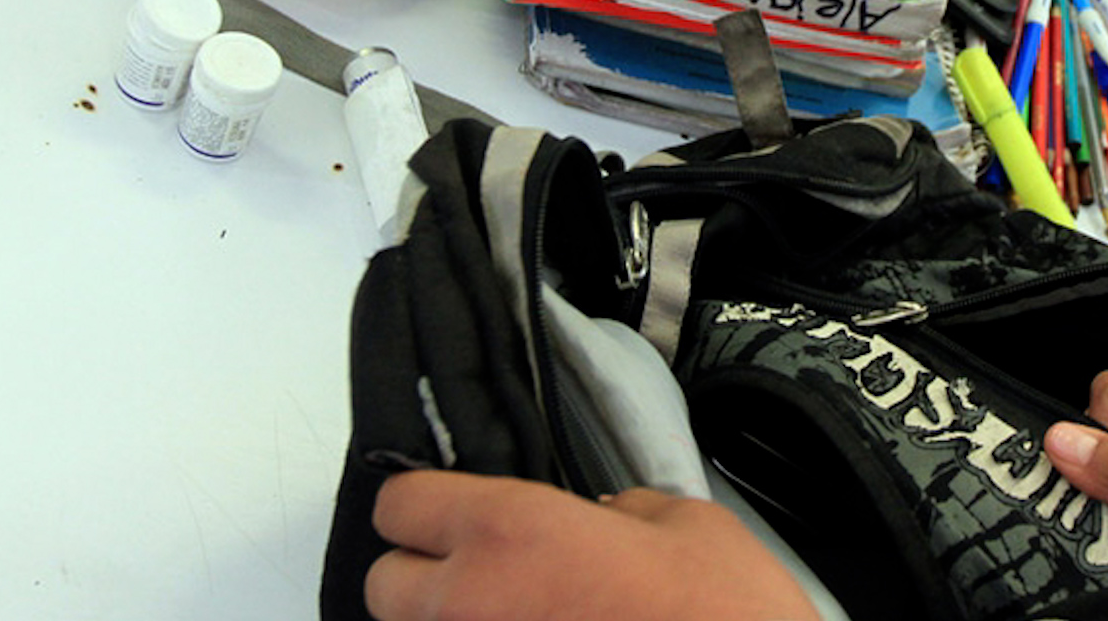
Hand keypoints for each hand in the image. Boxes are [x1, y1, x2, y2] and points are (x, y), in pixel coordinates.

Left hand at [365, 471, 820, 620]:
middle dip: (424, 573)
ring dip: (457, 618)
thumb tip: (601, 519)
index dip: (425, 499)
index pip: (401, 503)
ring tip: (520, 610)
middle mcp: (474, 604)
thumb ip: (619, 510)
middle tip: (480, 567)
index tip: (448, 503)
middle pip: (386, 585)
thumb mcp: (681, 522)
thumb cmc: (721, 613)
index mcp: (510, 533)